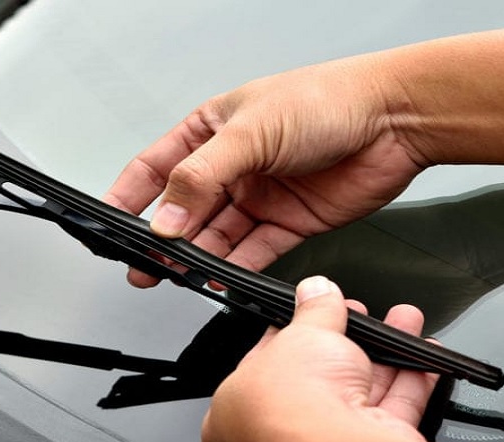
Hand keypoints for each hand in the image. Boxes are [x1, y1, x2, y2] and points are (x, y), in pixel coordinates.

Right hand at [103, 56, 426, 286]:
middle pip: (184, 209)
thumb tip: (165, 217)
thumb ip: (202, 177)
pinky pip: (251, 252)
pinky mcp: (287, 223)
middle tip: (143, 265)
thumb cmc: (328, 101)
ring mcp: (258, 196)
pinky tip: (218, 279)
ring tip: (176, 275)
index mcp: (213, 130)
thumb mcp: (250, 132)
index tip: (109, 223)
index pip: (157, 167)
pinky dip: (233, 268)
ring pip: (215, 236)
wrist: (394, 121)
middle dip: (162, 239)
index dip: (130, 196)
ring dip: (196, 257)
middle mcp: (233, 165)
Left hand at [201, 276, 438, 441]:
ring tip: (403, 320)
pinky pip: (390, 414)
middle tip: (361, 315)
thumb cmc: (293, 406)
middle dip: (349, 340)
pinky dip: (411, 383)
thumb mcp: (300, 335)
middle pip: (318, 380)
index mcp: (234, 414)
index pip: (263, 366)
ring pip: (359, 393)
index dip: (293, 335)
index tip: (316, 314)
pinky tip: (423, 356)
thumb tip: (315, 290)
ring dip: (386, 354)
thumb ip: (314, 310)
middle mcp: (277, 438)